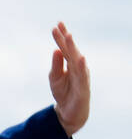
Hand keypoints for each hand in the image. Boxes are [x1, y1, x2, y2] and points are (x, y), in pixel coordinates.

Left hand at [49, 21, 89, 136]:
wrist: (69, 113)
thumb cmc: (63, 92)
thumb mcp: (55, 78)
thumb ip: (55, 65)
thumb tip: (55, 50)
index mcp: (70, 63)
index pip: (65, 47)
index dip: (61, 36)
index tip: (56, 25)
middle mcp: (77, 67)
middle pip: (71, 50)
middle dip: (66, 39)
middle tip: (60, 27)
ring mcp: (81, 76)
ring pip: (77, 60)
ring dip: (73, 48)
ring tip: (69, 36)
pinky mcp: (83, 87)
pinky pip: (82, 76)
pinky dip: (81, 66)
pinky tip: (80, 58)